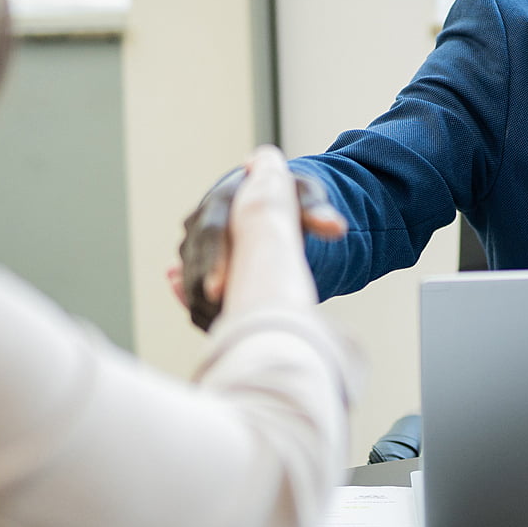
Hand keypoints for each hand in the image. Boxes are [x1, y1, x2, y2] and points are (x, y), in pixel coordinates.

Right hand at [173, 150, 343, 328]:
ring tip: (225, 331)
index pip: (213, 230)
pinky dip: (203, 310)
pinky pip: (191, 291)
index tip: (219, 290)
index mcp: (223, 199)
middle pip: (195, 259)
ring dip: (202, 304)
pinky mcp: (192, 262)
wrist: (265, 195)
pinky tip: (223, 330)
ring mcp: (192, 242)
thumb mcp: (303, 197)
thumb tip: (337, 228)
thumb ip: (316, 212)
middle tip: (219, 318)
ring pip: (190, 279)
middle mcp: (200, 219)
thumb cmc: (288, 196)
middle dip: (203, 289)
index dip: (214, 260)